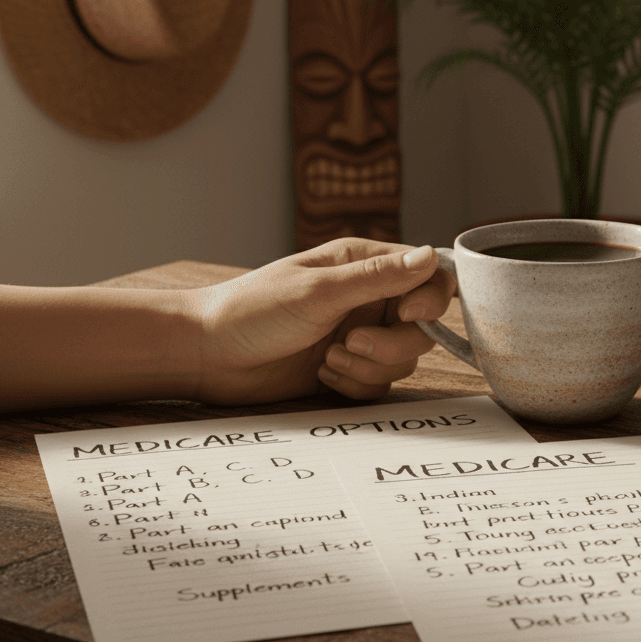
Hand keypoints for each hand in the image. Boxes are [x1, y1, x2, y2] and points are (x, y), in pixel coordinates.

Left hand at [187, 238, 454, 404]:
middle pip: (422, 328)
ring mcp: (359, 335)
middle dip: (392, 344)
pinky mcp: (347, 370)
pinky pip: (378, 385)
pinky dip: (355, 384)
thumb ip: (379, 278)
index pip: (429, 277)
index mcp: (364, 265)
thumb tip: (430, 256)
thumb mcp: (319, 291)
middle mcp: (368, 299)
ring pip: (403, 361)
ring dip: (369, 367)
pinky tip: (321, 374)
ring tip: (328, 358)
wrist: (208, 355)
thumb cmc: (253, 310)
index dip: (432, 300)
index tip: (409, 315)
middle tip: (351, 342)